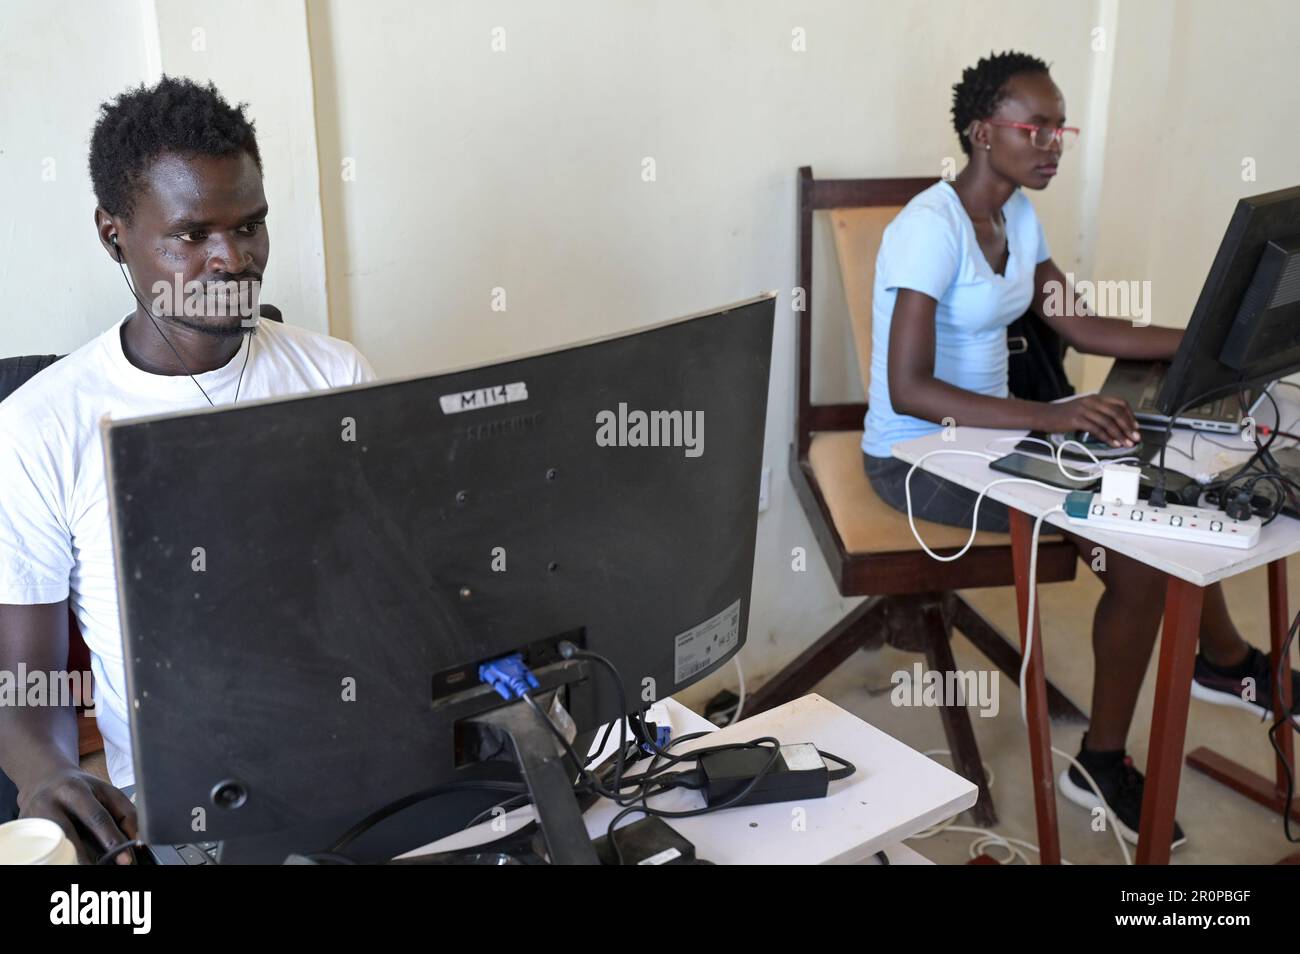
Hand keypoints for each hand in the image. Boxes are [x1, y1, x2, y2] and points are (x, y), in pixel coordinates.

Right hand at [19, 767, 137, 863]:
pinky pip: (43, 851)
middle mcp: (50, 804)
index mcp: (74, 790)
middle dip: (89, 859)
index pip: (96, 817)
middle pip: (71, 837)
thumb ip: (125, 814)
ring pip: (55, 848)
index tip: (126, 859)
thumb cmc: (80, 789)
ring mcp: (33, 819)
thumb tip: (138, 841)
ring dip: (74, 862)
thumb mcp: (106, 792)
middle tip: (106, 869)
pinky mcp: (25, 831)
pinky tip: (71, 863)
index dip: (112, 839)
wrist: (42, 780)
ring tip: (91, 867)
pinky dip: (60, 860)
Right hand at [1039, 395, 1140, 447]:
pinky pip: (1097, 429)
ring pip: (1108, 422)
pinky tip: (1113, 444)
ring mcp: (1084, 410)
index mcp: (1096, 398)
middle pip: (1117, 413)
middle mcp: (1092, 401)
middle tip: (1135, 437)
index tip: (1136, 426)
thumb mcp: (1084, 409)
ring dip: (1120, 434)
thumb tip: (1116, 426)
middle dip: (1129, 427)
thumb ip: (1099, 413)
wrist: (1045, 415)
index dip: (1130, 415)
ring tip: (1126, 443)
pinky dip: (1107, 438)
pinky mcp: (1077, 419)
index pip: (1120, 402)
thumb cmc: (1064, 415)